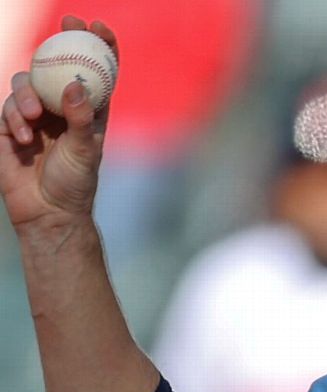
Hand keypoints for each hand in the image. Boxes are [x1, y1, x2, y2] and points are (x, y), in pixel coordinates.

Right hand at [0, 17, 116, 234]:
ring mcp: (34, 115)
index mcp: (88, 110)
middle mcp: (61, 107)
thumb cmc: (75, 183)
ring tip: (36, 119)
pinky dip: (16, 119)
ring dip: (27, 95)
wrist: (47, 212)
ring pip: (25, 82)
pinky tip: (25, 139)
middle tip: (65, 25)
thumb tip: (74, 85)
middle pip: (56, 64)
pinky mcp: (10, 126)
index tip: (99, 25)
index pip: (96, 71)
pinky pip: (7, 108)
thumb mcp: (86, 150)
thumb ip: (81, 118)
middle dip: (60, 40)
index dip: (99, 45)